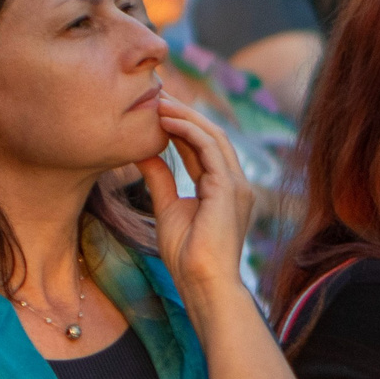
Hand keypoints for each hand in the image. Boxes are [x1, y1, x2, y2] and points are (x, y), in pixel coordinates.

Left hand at [136, 97, 252, 296]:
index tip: (157, 109)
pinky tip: (167, 121)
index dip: (181, 126)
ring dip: (185, 116)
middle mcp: (235, 182)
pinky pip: (210, 149)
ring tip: (159, 101)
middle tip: (157, 95)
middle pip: (210, 135)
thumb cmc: (188, 256)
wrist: (204, 284)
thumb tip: (143, 153)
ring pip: (212, 136)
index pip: (202, 147)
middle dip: (184, 113)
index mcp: (223, 188)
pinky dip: (188, 131)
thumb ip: (160, 179)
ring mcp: (236, 185)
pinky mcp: (229, 189)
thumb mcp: (168, 208)